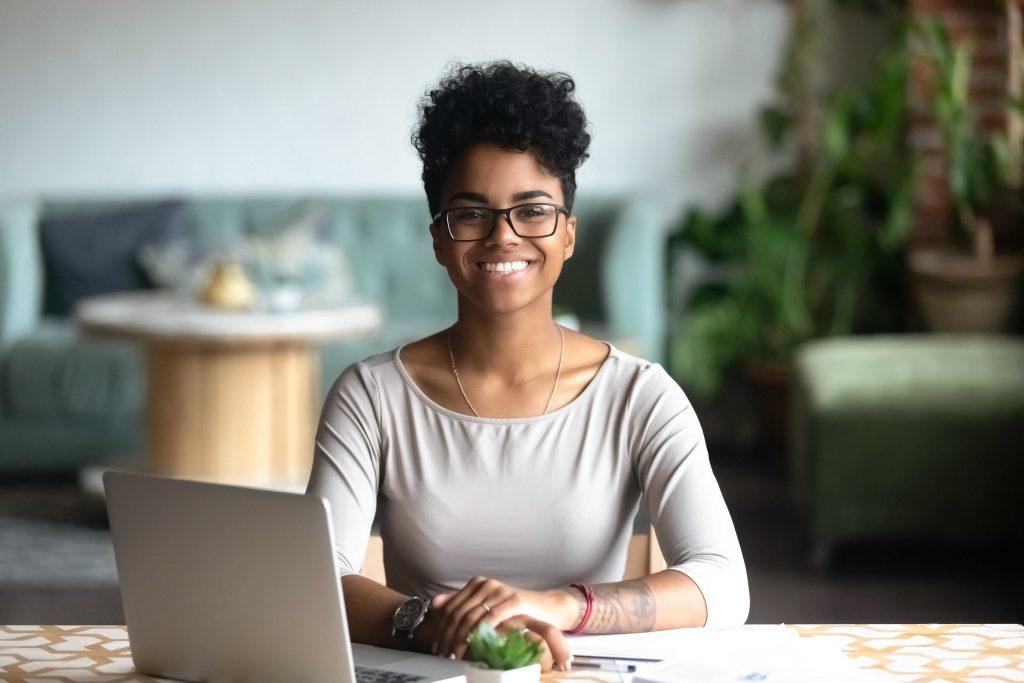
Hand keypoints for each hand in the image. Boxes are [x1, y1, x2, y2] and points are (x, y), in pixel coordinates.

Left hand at [429, 575, 578, 666]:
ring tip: (457, 655)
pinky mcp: (515, 600)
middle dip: (448, 636)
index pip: (450, 606)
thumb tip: (435, 604)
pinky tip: (475, 644)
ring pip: (472, 616)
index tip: (436, 646)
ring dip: (461, 638)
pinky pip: (492, 616)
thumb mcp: (485, 606)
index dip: (440, 628)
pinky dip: (481, 632)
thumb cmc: (515, 611)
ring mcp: (500, 590)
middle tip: (444, 654)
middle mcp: (486, 584)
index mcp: (476, 584)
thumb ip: (462, 604)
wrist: (546, 608)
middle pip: (458, 612)